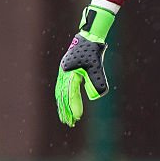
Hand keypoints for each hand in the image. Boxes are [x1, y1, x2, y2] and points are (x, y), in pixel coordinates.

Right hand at [55, 5, 115, 126]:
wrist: (89, 37)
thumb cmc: (93, 51)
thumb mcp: (96, 66)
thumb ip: (96, 80)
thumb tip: (98, 96)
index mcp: (68, 73)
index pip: (70, 94)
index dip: (73, 106)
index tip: (78, 117)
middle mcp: (63, 74)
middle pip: (62, 96)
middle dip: (66, 110)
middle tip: (70, 123)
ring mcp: (64, 73)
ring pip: (61, 93)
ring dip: (64, 106)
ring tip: (67, 118)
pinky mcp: (67, 72)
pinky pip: (64, 88)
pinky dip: (64, 97)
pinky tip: (67, 104)